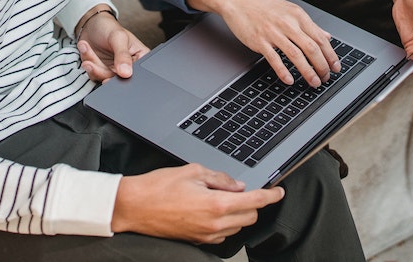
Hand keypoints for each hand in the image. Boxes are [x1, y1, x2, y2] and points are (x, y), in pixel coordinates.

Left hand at [76, 6, 149, 82]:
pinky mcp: (102, 71)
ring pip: (104, 77)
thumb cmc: (108, 27)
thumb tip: (126, 73)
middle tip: (91, 62)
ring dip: (92, 64)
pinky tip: (85, 49)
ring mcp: (115, 70)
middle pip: (118, 78)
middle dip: (102, 69)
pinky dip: (87, 63)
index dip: (125, 75)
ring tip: (85, 47)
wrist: (91, 24)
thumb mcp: (118, 37)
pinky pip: (94, 75)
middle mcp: (129, 66)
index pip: (136, 73)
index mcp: (140, 57)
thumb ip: (123, 55)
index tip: (112, 73)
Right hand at [111, 163, 284, 243]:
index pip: (255, 201)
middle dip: (252, 203)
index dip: (271, 195)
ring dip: (237, 213)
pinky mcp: (197, 240)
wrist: (133, 207)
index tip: (279, 192)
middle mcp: (214, 224)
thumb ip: (220, 178)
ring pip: (237, 226)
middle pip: (250, 216)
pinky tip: (211, 210)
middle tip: (240, 189)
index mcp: (216, 204)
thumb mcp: (192, 171)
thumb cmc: (157, 188)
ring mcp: (206, 235)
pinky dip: (224, 222)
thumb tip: (237, 184)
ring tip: (219, 197)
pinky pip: (222, 234)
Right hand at [186, 0, 340, 86]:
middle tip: (325, 77)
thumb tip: (327, 37)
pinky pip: (274, 59)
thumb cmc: (264, 7)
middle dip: (322, 66)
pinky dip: (283, 71)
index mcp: (298, 16)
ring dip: (307, 71)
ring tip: (314, 82)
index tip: (335, 67)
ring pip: (296, 55)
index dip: (330, 55)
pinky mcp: (259, 41)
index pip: (320, 38)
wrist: (239, 1)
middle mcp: (288, 23)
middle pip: (311, 48)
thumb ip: (309, 25)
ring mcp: (273, 32)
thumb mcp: (291, 11)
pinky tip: (289, 80)